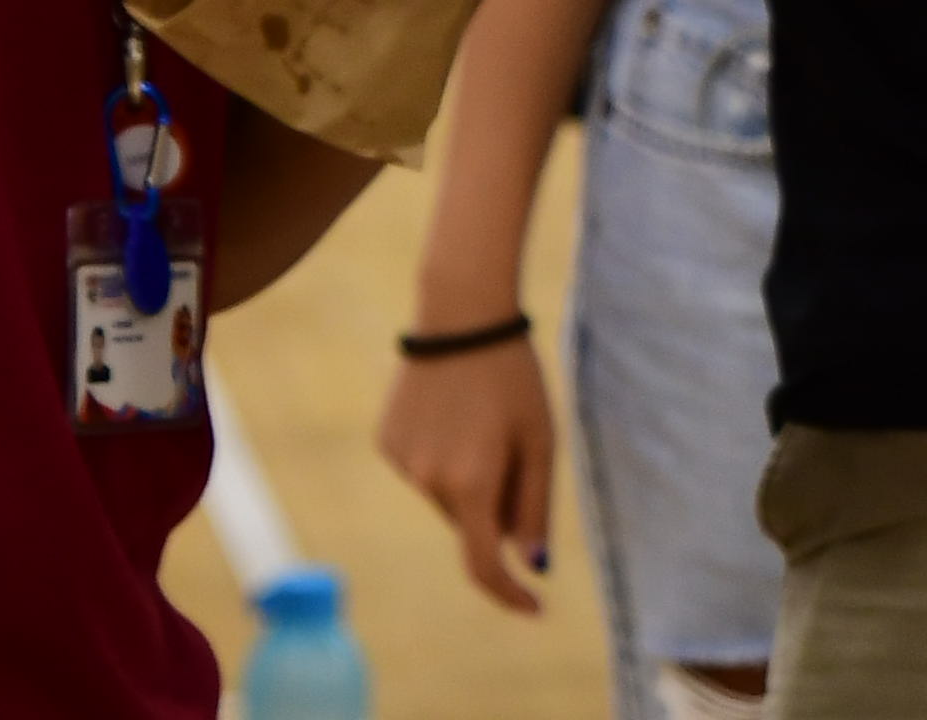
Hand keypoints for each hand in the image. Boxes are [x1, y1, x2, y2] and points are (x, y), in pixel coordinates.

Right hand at [370, 331, 556, 614]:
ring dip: (467, 475)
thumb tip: (532, 562)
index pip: (484, 564)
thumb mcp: (540, 440)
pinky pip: (422, 467)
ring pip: (444, 495)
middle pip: (470, 521)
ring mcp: (401, 462)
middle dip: (495, 504)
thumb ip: (535, 506)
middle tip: (514, 448)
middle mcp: (428, 481)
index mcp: (471, 484)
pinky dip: (443, 454)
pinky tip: (452, 410)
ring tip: (480, 417)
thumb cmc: (514, 378)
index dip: (509, 593)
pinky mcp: (385, 442)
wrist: (461, 318)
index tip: (534, 607)